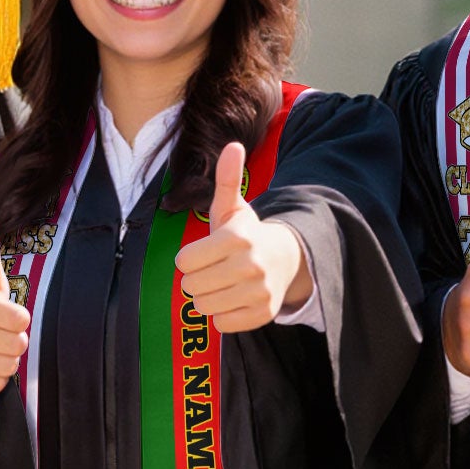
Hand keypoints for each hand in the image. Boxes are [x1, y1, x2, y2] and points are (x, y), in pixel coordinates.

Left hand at [173, 140, 308, 332]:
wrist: (284, 260)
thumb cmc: (246, 234)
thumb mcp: (233, 207)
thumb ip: (227, 179)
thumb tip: (232, 145)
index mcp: (238, 239)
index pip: (184, 262)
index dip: (188, 259)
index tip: (202, 254)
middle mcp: (251, 266)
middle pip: (191, 286)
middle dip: (196, 279)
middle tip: (212, 270)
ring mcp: (259, 292)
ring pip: (204, 307)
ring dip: (207, 297)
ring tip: (221, 284)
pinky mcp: (262, 315)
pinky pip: (221, 324)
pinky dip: (222, 314)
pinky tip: (233, 298)